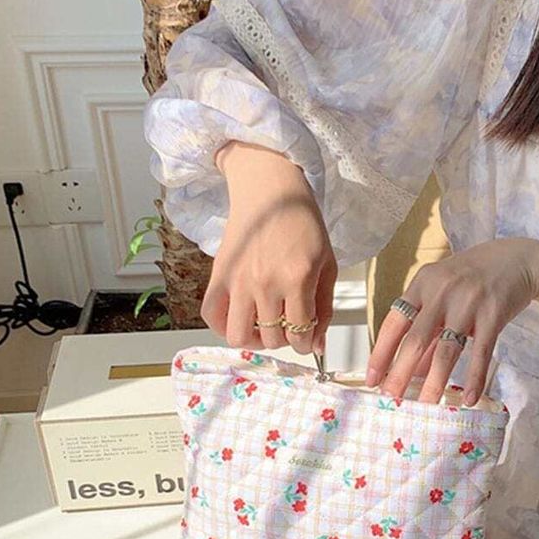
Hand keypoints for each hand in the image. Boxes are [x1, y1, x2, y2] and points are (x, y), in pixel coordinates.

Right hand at [202, 141, 337, 353]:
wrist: (271, 191)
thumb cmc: (303, 224)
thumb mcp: (327, 265)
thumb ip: (324, 308)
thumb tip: (317, 347)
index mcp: (297, 279)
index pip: (300, 335)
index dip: (306, 344)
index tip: (306, 338)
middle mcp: (265, 283)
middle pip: (272, 339)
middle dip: (284, 339)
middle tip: (287, 324)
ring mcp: (239, 280)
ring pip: (239, 336)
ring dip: (254, 338)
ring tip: (263, 325)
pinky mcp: (219, 273)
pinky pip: (212, 316)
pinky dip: (223, 326)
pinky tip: (240, 317)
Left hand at [366, 238, 538, 404]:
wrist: (518, 259)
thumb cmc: (474, 278)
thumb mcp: (444, 294)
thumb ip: (428, 328)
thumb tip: (412, 370)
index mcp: (423, 283)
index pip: (394, 322)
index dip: (381, 353)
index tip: (372, 379)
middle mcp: (442, 291)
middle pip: (416, 339)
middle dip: (400, 373)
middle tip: (391, 398)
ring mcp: (468, 302)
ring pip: (446, 350)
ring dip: (434, 382)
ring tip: (426, 405)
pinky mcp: (494, 314)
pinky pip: (481, 352)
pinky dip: (474, 378)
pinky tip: (469, 399)